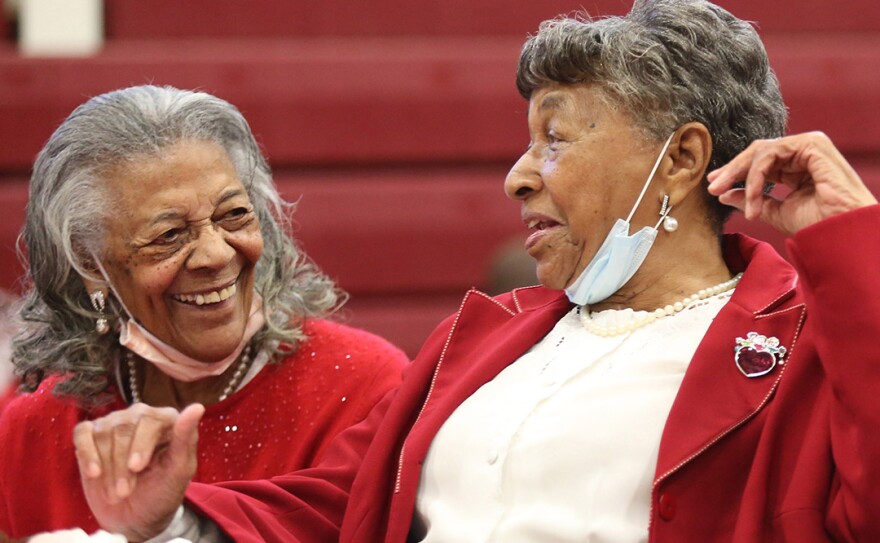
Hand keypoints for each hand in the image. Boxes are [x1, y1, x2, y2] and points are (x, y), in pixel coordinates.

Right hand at [73, 403, 204, 540]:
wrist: (135, 515)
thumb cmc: (162, 491)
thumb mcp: (179, 470)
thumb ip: (186, 439)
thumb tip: (197, 407)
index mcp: (166, 419)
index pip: (150, 420)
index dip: (141, 444)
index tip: (136, 468)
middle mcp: (140, 415)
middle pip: (123, 428)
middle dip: (121, 464)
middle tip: (124, 492)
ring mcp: (114, 422)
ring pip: (103, 433)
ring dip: (107, 468)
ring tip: (115, 493)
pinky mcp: (91, 434)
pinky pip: (82, 433)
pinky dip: (86, 453)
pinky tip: (93, 473)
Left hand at [707, 131, 876, 234]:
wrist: (839, 233)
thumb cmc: (816, 226)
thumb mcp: (775, 212)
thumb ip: (751, 200)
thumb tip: (724, 194)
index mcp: (797, 167)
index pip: (760, 162)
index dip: (736, 173)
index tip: (715, 187)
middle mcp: (804, 153)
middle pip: (758, 153)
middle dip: (732, 170)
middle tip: (713, 186)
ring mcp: (809, 146)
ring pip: (762, 151)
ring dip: (741, 174)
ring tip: (727, 193)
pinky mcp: (812, 144)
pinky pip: (771, 154)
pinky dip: (756, 175)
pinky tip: (752, 196)